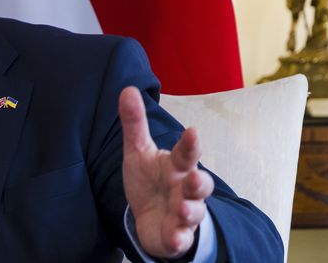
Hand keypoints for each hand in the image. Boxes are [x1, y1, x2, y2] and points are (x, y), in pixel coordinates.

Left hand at [119, 86, 213, 258]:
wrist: (150, 217)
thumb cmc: (150, 180)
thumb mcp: (138, 150)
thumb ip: (134, 123)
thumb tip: (127, 89)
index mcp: (177, 166)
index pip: (187, 152)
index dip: (191, 143)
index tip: (192, 131)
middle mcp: (185, 189)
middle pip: (200, 185)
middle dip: (199, 183)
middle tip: (194, 179)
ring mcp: (183, 214)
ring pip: (193, 213)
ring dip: (190, 211)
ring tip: (183, 210)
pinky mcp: (176, 236)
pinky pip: (181, 239)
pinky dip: (179, 239)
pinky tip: (176, 237)